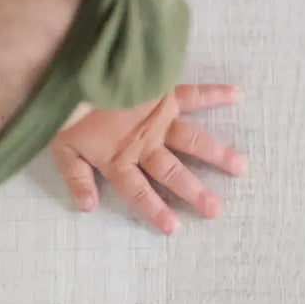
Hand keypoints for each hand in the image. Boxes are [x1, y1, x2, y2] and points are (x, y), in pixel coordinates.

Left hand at [51, 84, 247, 234]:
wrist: (78, 75)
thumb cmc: (68, 112)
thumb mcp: (63, 150)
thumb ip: (77, 179)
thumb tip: (87, 207)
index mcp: (118, 159)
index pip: (139, 191)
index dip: (155, 210)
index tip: (174, 228)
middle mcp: (144, 144)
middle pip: (172, 172)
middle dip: (195, 192)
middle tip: (216, 209)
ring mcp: (158, 119)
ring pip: (193, 140)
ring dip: (218, 154)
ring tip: (241, 167)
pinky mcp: (164, 93)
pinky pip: (194, 94)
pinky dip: (216, 94)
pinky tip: (238, 96)